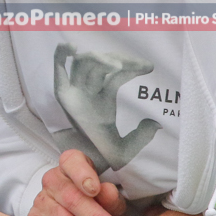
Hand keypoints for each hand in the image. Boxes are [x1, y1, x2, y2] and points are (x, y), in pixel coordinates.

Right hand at [27, 149, 126, 215]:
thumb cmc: (97, 205)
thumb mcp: (110, 199)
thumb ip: (111, 197)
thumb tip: (107, 192)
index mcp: (71, 165)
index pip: (72, 161)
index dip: (82, 175)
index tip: (95, 189)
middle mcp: (52, 179)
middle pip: (71, 198)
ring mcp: (40, 201)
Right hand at [53, 43, 160, 170]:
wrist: (81, 167)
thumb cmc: (102, 156)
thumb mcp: (126, 149)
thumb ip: (141, 137)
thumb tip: (156, 123)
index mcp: (104, 99)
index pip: (117, 76)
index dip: (132, 67)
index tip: (149, 66)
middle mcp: (89, 92)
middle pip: (100, 65)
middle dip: (115, 60)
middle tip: (128, 65)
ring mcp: (75, 91)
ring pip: (84, 64)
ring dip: (98, 58)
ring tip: (114, 64)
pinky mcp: (62, 92)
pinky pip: (59, 70)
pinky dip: (61, 55)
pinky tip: (71, 47)